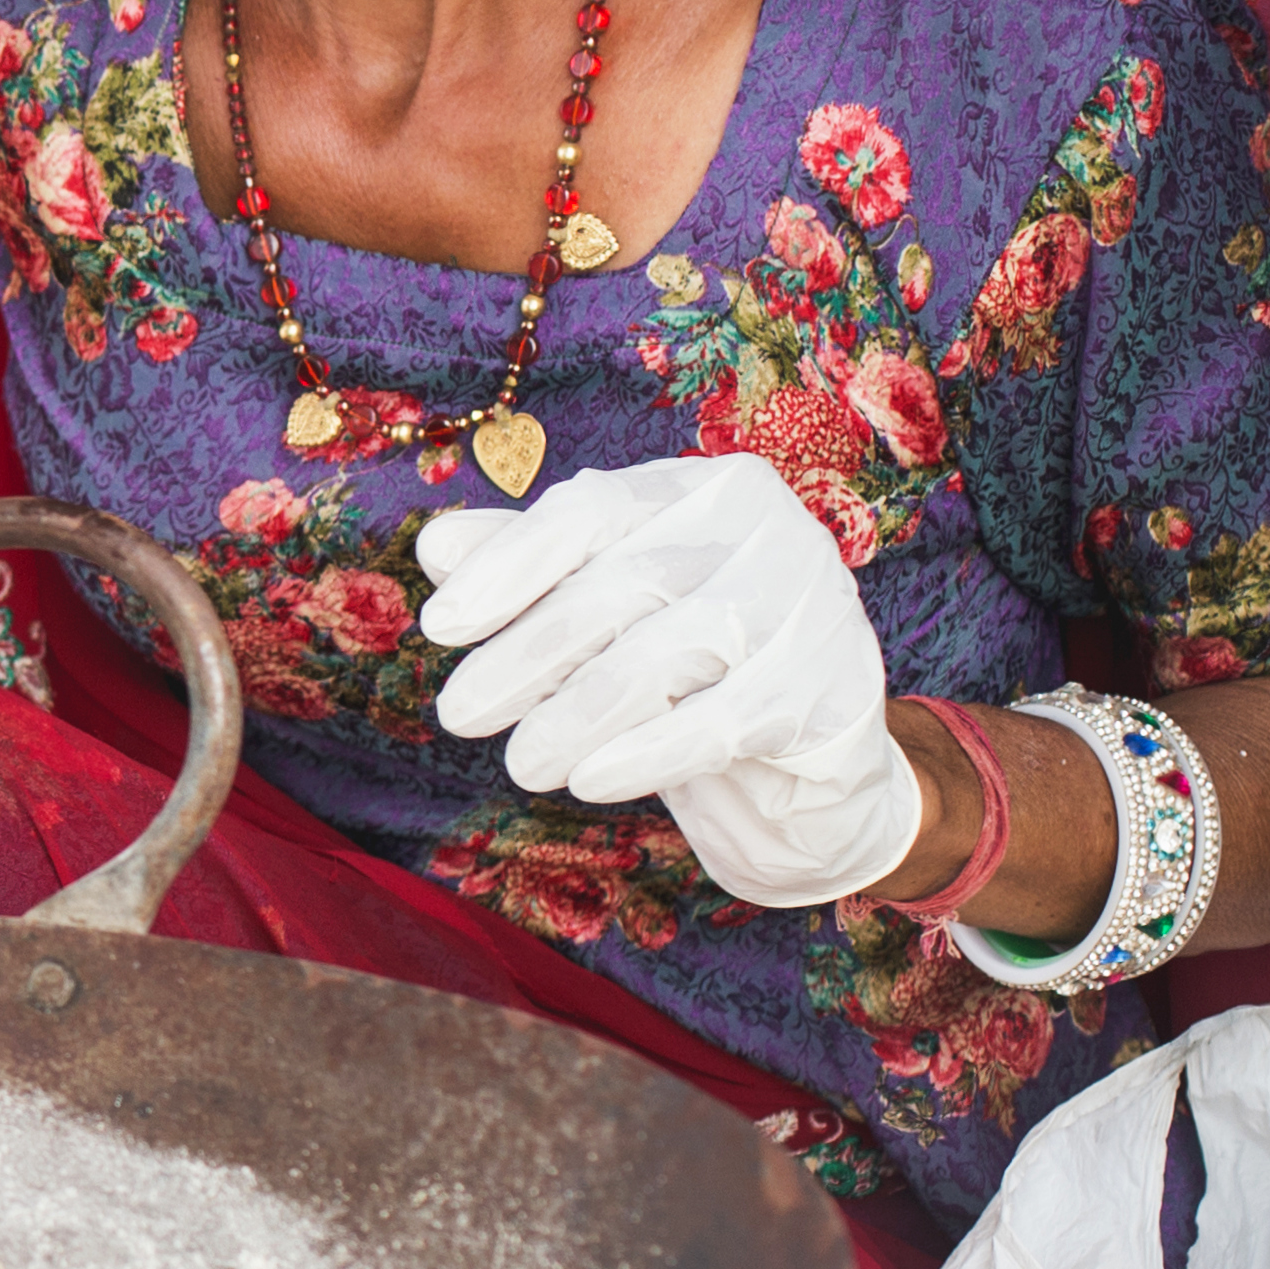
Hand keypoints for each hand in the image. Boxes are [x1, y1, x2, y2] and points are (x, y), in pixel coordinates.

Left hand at [417, 452, 924, 909]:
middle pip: (619, 585)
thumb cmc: (692, 654)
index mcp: (698, 486)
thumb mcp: (608, 602)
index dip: (505, 566)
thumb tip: (437, 547)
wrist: (810, 744)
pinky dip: (647, 753)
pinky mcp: (832, 683)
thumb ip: (532, 567)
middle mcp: (761, 525)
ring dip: (576, 714)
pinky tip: (589, 782)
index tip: (437, 626)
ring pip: (666, 652)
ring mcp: (807, 599)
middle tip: (457, 714)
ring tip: (520, 764)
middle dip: (526, 655)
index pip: (586, 509)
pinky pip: (724, 719)